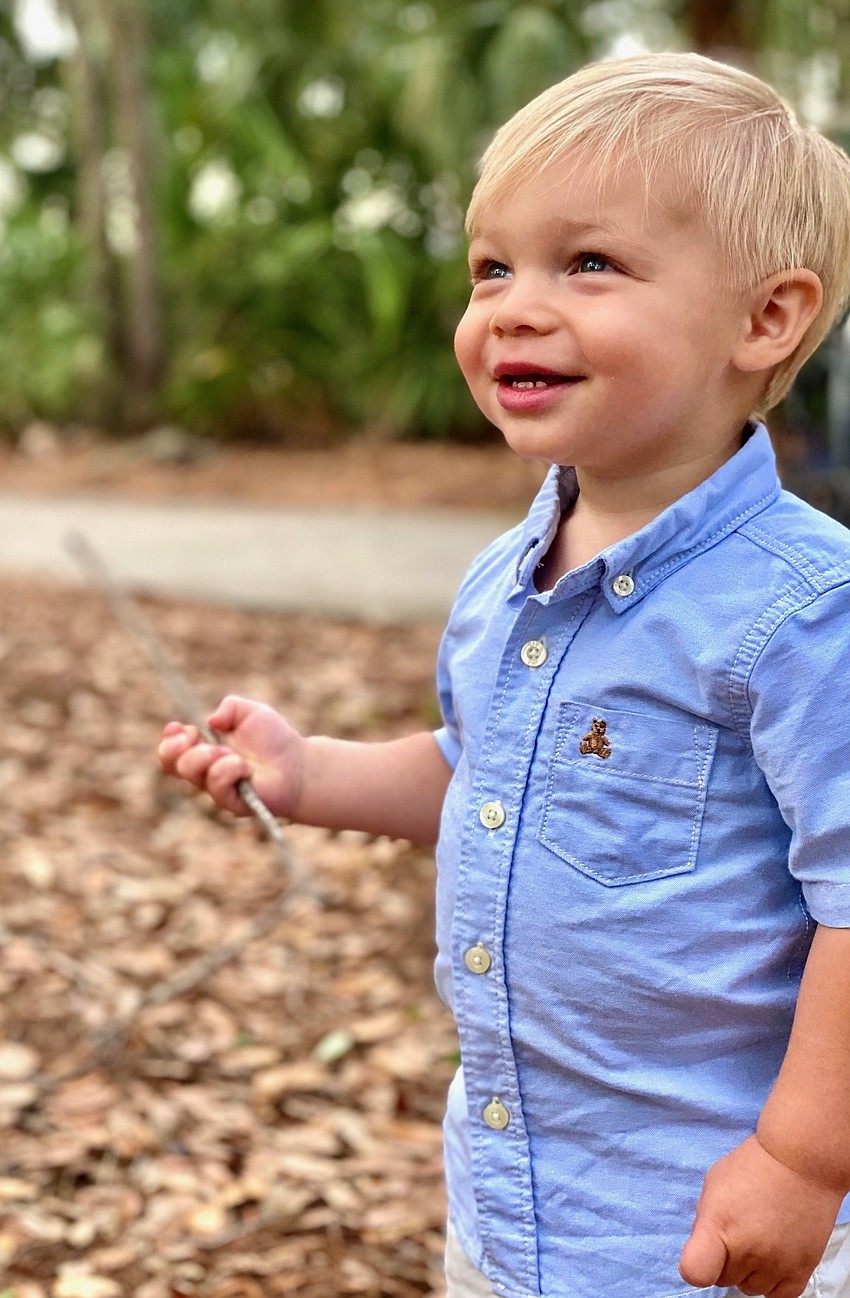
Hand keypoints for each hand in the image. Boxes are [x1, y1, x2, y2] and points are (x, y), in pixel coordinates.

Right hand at [158, 695, 304, 818]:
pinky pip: (217, 787)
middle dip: (178, 748)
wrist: (299, 764)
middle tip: (195, 736)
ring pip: (192, 774)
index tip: (178, 726)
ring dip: (207, 757)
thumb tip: (211, 720)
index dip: (169, 738)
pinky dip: (228, 771)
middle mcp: (206, 769)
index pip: (174, 748)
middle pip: (173, 764)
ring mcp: (216, 788)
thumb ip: (231, 707)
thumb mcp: (252, 712)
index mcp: (204, 747)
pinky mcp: (231, 803)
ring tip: (231, 753)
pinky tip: (244, 767)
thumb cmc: (275, 739)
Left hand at [679, 1135, 841, 1297]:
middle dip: (725, 1259)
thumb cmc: (754, 1166)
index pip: (695, 1271)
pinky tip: (774, 1256)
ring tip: (759, 1238)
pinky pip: (779, 1295)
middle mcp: (747, 1251)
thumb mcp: (714, 1183)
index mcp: (718, 1226)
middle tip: (738, 1231)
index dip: (695, 1265)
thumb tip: (703, 1245)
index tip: (702, 1252)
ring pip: (750, 1288)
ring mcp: (776, 1264)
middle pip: (723, 1279)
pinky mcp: (801, 1270)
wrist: (800, 1162)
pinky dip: (774, 1281)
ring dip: (750, 1270)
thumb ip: (705, 1219)